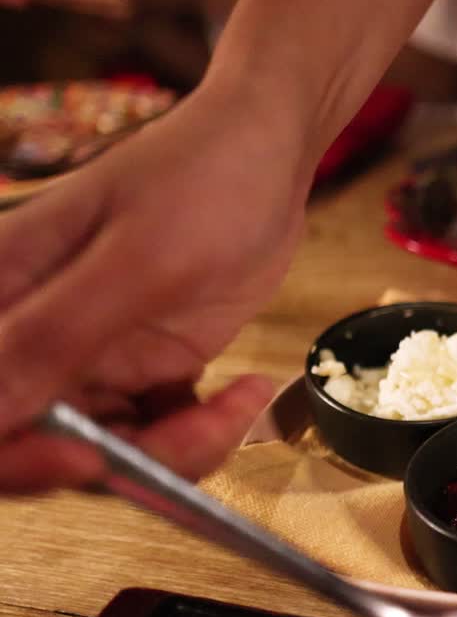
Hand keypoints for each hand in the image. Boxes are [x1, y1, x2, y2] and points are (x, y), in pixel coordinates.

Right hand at [0, 85, 311, 492]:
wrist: (269, 153)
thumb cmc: (201, 177)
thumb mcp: (138, 258)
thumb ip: (59, 334)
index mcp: (0, 297)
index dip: (14, 456)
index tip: (85, 456)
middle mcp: (32, 337)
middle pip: (33, 446)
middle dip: (117, 463)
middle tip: (196, 434)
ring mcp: (88, 357)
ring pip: (104, 452)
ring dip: (175, 452)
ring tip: (238, 402)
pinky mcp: (141, 367)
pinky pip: (153, 433)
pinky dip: (200, 433)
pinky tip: (244, 392)